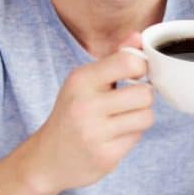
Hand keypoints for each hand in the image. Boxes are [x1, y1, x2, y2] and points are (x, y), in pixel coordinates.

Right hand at [22, 33, 154, 194]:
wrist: (47, 158)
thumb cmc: (70, 113)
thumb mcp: (83, 82)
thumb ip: (113, 58)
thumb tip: (139, 36)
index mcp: (80, 80)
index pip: (128, 62)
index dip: (142, 66)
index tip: (136, 74)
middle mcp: (86, 105)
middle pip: (145, 93)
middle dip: (144, 96)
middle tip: (130, 99)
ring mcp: (95, 132)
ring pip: (146, 116)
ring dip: (140, 116)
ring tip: (124, 117)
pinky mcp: (106, 156)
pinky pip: (137, 137)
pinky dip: (132, 135)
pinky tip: (115, 135)